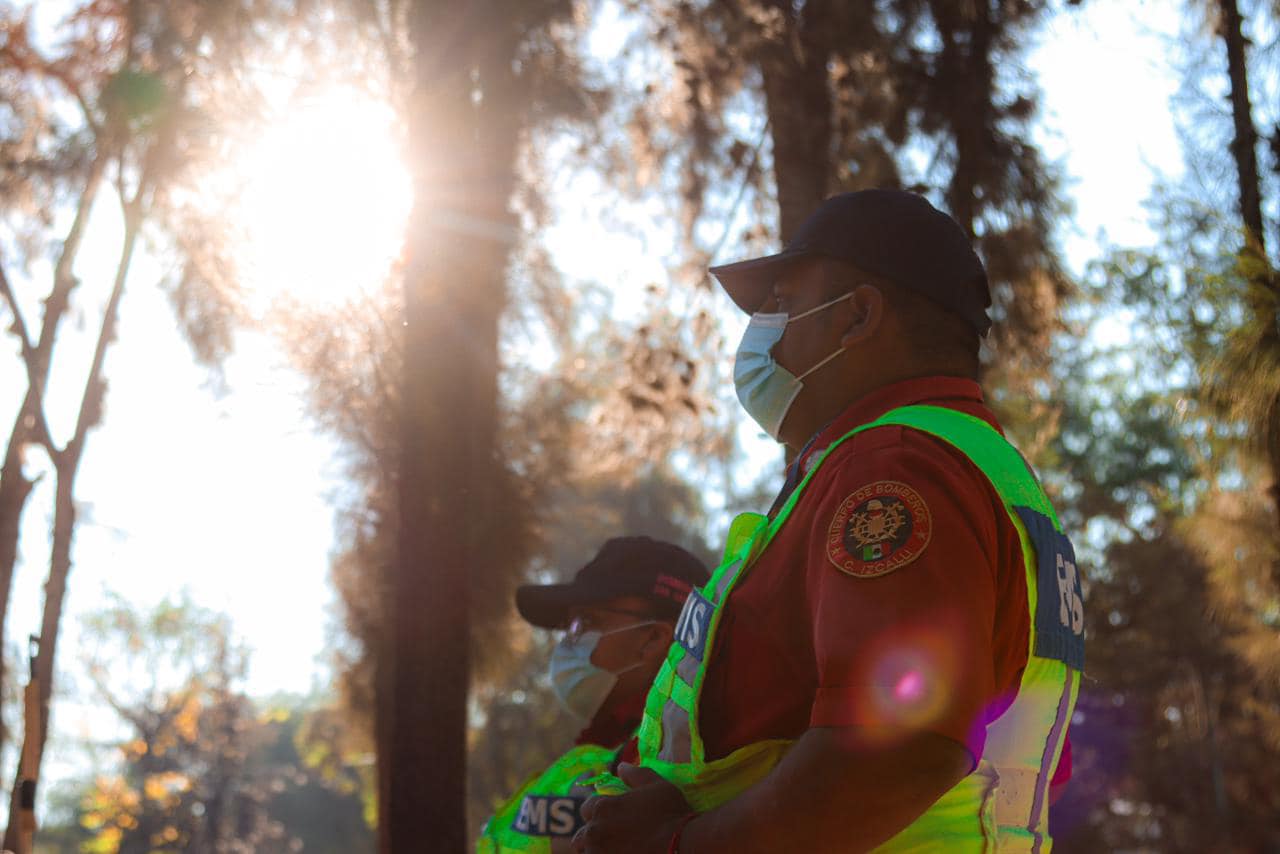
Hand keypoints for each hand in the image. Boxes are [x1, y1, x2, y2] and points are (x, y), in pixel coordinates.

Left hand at [571, 763, 693, 853]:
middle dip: (593, 835)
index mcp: (603, 807)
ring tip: (614, 850)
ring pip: (587, 853)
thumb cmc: (671, 813)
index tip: (613, 819)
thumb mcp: (656, 785)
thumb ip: (635, 774)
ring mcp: (599, 853)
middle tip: (612, 839)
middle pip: (582, 835)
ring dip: (597, 851)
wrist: (682, 844)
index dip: (599, 813)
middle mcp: (595, 831)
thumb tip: (621, 767)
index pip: (587, 809)